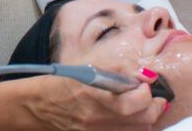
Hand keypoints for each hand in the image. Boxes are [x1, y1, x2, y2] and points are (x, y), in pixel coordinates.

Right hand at [18, 69, 168, 130]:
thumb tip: (145, 74)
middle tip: (152, 95)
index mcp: (94, 96)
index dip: (147, 90)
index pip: (136, 100)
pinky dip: (134, 127)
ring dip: (147, 118)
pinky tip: (131, 118)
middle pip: (144, 119)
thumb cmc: (60, 83)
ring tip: (143, 106)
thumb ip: (119, 69)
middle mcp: (97, 119)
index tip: (145, 81)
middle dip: (155, 105)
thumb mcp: (88, 67)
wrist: (37, 106)